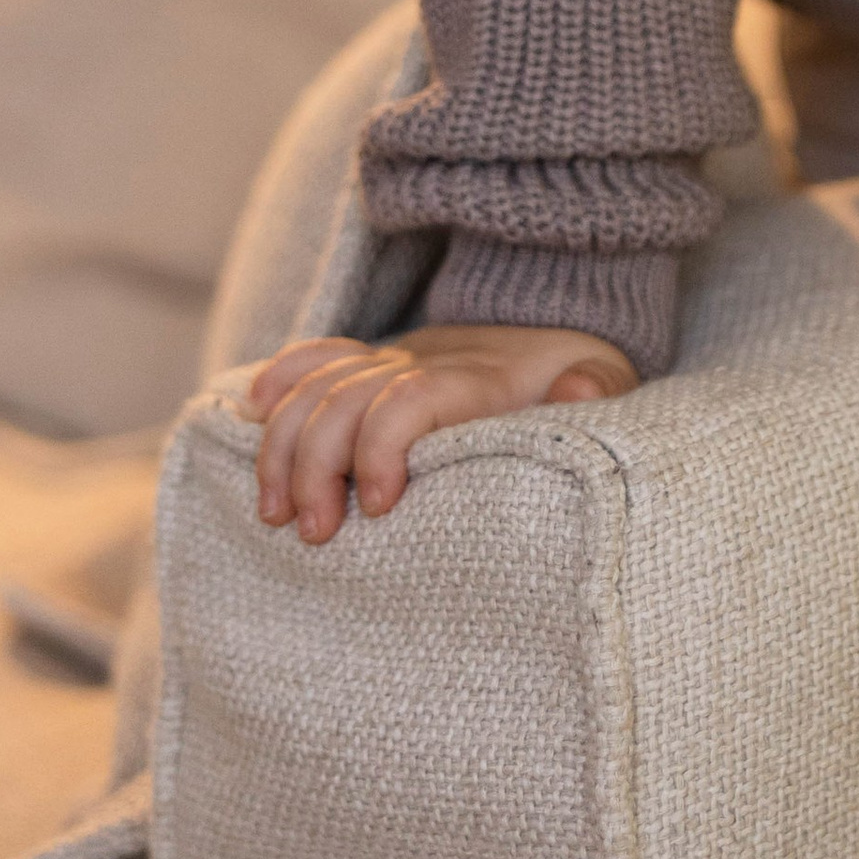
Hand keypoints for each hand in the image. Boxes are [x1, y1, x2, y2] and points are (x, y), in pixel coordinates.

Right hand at [239, 324, 638, 542]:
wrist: (561, 323)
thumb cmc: (581, 377)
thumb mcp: (609, 382)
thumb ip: (597, 390)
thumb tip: (577, 386)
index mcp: (476, 379)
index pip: (408, 398)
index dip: (381, 448)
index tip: (380, 508)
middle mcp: (422, 364)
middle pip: (346, 400)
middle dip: (317, 466)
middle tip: (315, 535)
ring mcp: (392, 360)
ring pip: (316, 387)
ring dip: (283, 446)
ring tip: (274, 513)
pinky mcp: (373, 363)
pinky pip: (315, 357)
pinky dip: (278, 381)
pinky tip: (249, 415)